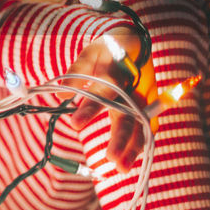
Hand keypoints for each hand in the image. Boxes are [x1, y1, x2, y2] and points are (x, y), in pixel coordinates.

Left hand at [62, 26, 156, 172]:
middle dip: (120, 139)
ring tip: (121, 168)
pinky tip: (132, 161)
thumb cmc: (108, 50)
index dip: (89, 109)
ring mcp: (143, 97)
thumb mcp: (91, 53)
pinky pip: (147, 126)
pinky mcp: (147, 104)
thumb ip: (78, 71)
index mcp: (116, 74)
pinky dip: (141, 143)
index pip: (103, 93)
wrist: (137, 41)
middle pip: (127, 115)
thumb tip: (62, 95)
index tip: (74, 124)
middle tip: (110, 160)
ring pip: (140, 124)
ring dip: (132, 146)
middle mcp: (133, 88)